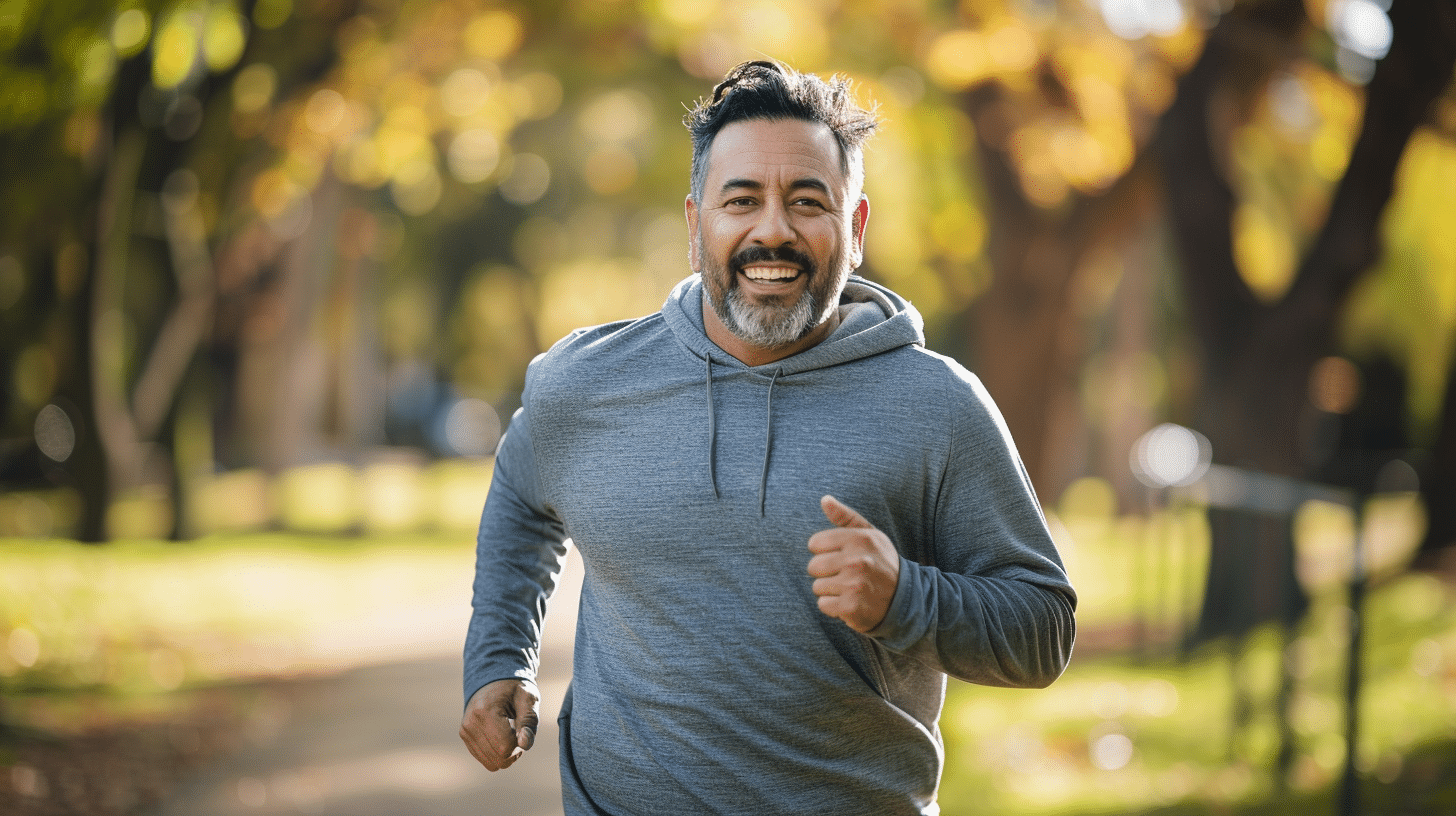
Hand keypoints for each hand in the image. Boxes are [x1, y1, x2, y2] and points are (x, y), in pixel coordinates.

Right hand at [460, 678, 539, 770]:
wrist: (493, 680)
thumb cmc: (514, 689)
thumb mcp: (528, 699)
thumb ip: (529, 722)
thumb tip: (525, 745)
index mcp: (486, 711)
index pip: (506, 747)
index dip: (521, 743)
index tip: (524, 729)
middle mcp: (471, 723)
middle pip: (499, 758)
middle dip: (514, 751)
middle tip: (519, 733)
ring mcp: (465, 731)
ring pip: (492, 764)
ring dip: (506, 754)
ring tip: (510, 735)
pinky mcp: (465, 736)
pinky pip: (485, 760)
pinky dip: (497, 754)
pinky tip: (501, 737)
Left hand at [807, 495, 900, 632]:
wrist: (905, 599)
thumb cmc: (881, 563)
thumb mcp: (869, 535)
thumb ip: (845, 517)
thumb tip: (825, 499)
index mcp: (859, 539)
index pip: (815, 543)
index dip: (825, 552)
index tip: (841, 557)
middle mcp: (857, 560)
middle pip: (813, 566)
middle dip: (826, 573)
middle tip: (847, 576)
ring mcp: (854, 585)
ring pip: (817, 587)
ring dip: (831, 591)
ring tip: (851, 589)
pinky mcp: (851, 607)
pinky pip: (823, 605)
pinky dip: (834, 607)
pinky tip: (851, 602)